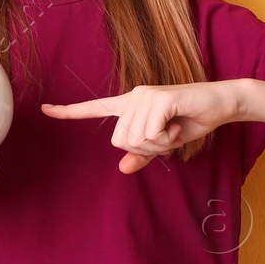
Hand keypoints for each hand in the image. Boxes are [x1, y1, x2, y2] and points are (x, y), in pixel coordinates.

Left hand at [41, 81, 241, 172]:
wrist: (220, 104)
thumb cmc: (191, 121)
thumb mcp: (165, 143)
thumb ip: (143, 154)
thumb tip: (122, 167)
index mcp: (130, 105)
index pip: (94, 108)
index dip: (69, 112)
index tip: (44, 110)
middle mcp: (133, 97)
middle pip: (119, 141)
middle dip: (145, 148)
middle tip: (166, 135)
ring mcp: (144, 96)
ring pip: (135, 140)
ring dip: (159, 143)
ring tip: (173, 127)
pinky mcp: (159, 99)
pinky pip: (151, 134)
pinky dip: (167, 138)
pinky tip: (178, 124)